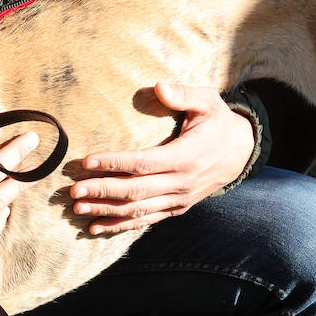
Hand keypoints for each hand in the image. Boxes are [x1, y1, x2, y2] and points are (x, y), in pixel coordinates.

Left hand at [70, 82, 254, 234]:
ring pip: (138, 210)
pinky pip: (146, 220)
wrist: (242, 151)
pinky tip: (96, 228)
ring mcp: (179, 199)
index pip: (143, 163)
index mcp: (185, 156)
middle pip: (135, 191)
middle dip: (102, 192)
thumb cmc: (218, 122)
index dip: (114, 164)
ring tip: (78, 210)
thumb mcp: (208, 101)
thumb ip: (183, 94)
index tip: (87, 162)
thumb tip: (159, 87)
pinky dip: (121, 226)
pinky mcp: (177, 208)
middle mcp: (181, 183)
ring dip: (106, 212)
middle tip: (73, 192)